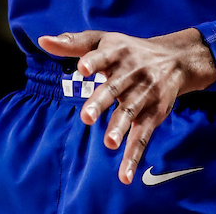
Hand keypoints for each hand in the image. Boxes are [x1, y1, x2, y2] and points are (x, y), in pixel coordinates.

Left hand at [37, 28, 215, 184]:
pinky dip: (134, 156)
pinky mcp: (153, 114)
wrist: (174, 60)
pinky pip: (143, 136)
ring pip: (130, 112)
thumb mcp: (103, 40)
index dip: (94, 61)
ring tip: (108, 142)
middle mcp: (132, 72)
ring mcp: (144, 94)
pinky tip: (125, 175)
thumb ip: (73, 43)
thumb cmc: (128, 50)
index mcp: (116, 52)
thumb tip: (42, 41)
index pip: (104, 56)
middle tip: (87, 116)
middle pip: (115, 87)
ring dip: (120, 127)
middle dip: (101, 101)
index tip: (82, 68)